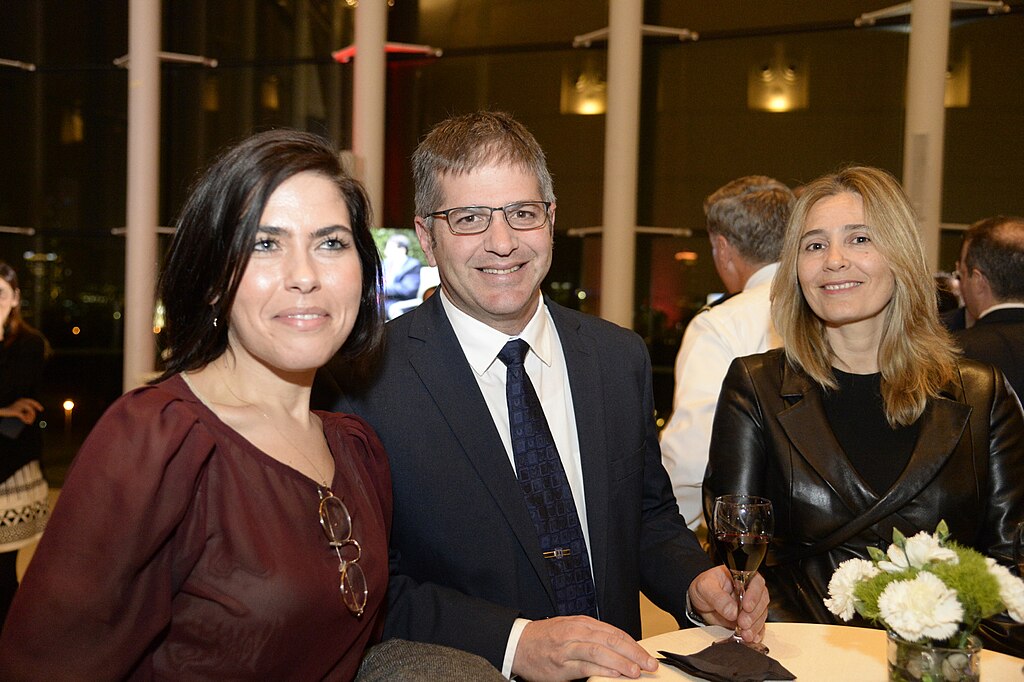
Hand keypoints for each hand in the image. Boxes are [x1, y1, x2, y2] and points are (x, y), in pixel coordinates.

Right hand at [1, 398, 43, 423]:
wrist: (1, 412)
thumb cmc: (10, 411)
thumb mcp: (18, 409)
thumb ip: (25, 410)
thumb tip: (32, 416)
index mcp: (22, 400)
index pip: (32, 401)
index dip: (38, 405)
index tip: (41, 409)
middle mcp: (21, 401)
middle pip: (32, 407)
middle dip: (34, 414)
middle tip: (33, 420)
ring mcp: (19, 406)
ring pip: (30, 411)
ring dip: (31, 417)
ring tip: (29, 422)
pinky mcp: (16, 411)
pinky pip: (24, 416)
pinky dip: (26, 419)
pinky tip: (26, 422)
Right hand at [512, 616, 657, 680]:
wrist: (518, 644)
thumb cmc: (546, 638)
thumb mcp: (571, 629)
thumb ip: (593, 636)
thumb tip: (620, 648)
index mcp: (582, 623)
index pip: (615, 633)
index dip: (634, 645)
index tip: (647, 655)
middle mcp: (576, 633)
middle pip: (611, 641)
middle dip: (634, 653)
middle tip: (649, 664)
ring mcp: (568, 649)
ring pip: (600, 652)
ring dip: (621, 662)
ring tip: (636, 671)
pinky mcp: (560, 666)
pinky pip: (585, 667)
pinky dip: (602, 670)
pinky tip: (614, 674)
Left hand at [688, 565, 768, 642]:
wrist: (699, 602)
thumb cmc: (704, 588)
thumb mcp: (705, 588)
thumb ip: (718, 598)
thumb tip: (732, 611)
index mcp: (741, 577)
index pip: (755, 582)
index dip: (754, 594)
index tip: (746, 606)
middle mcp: (749, 590)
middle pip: (761, 600)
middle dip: (754, 614)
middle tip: (743, 623)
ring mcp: (751, 606)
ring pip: (761, 615)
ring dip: (755, 626)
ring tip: (745, 633)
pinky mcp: (749, 620)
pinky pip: (758, 627)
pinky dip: (756, 633)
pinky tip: (751, 637)